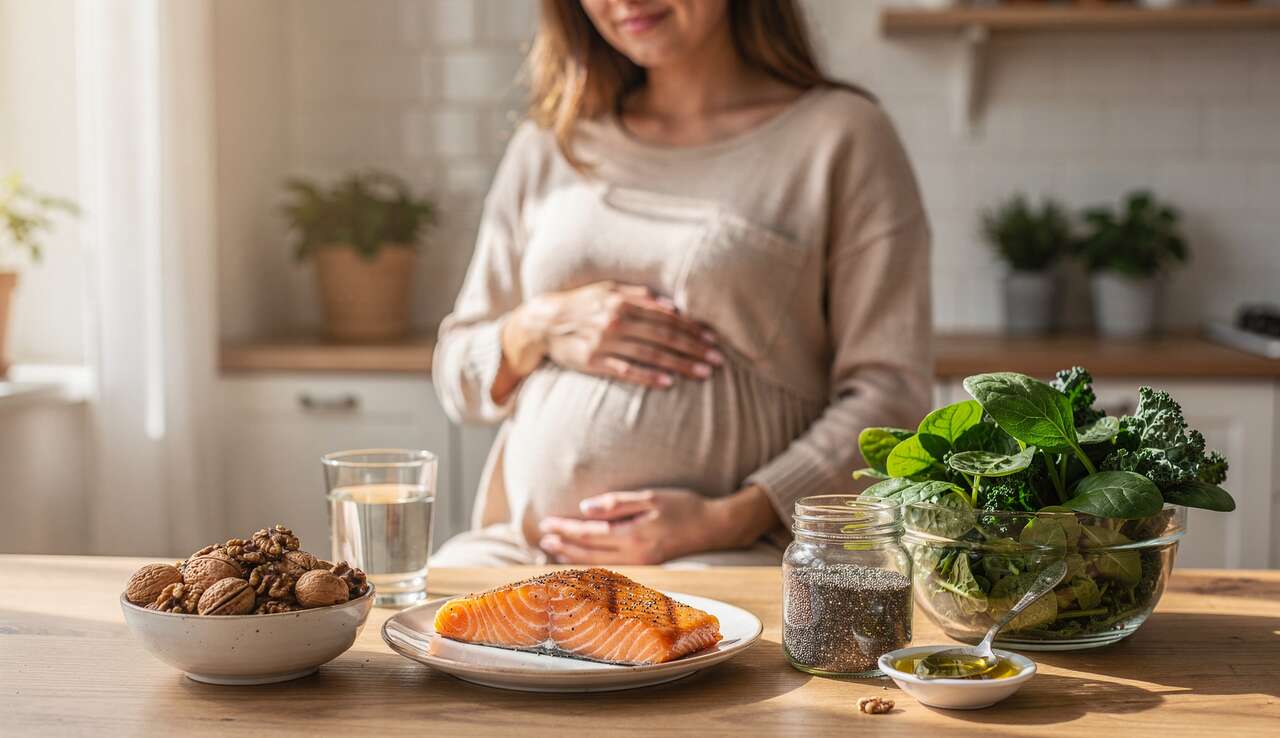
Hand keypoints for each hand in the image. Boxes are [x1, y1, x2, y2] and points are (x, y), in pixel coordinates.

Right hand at [497, 281, 721, 394]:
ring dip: (680, 364)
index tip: (713, 339)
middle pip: (664, 336)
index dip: (692, 329)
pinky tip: (668, 383)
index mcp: (623, 301)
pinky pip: (626, 371)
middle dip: (694, 349)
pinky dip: (648, 377)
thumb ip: (638, 294)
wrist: (542, 323)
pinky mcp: (594, 362)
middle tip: (718, 360)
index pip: (666, 317)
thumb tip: (671, 304)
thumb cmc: (581, 304)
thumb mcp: (607, 289)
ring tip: (703, 374)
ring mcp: (605, 343)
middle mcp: (616, 321)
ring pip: (651, 355)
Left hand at [537, 486, 779, 564]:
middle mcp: (634, 556)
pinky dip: (590, 562)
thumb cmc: (684, 506)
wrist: (715, 527)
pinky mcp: (646, 567)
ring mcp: (640, 565)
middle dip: (563, 544)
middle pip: (589, 552)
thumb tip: (585, 508)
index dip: (565, 529)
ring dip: (573, 556)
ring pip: (597, 563)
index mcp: (633, 536)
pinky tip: (580, 558)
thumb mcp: (651, 497)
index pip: (589, 534)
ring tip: (553, 549)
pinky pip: (609, 567)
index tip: (546, 523)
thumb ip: (617, 504)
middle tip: (542, 537)